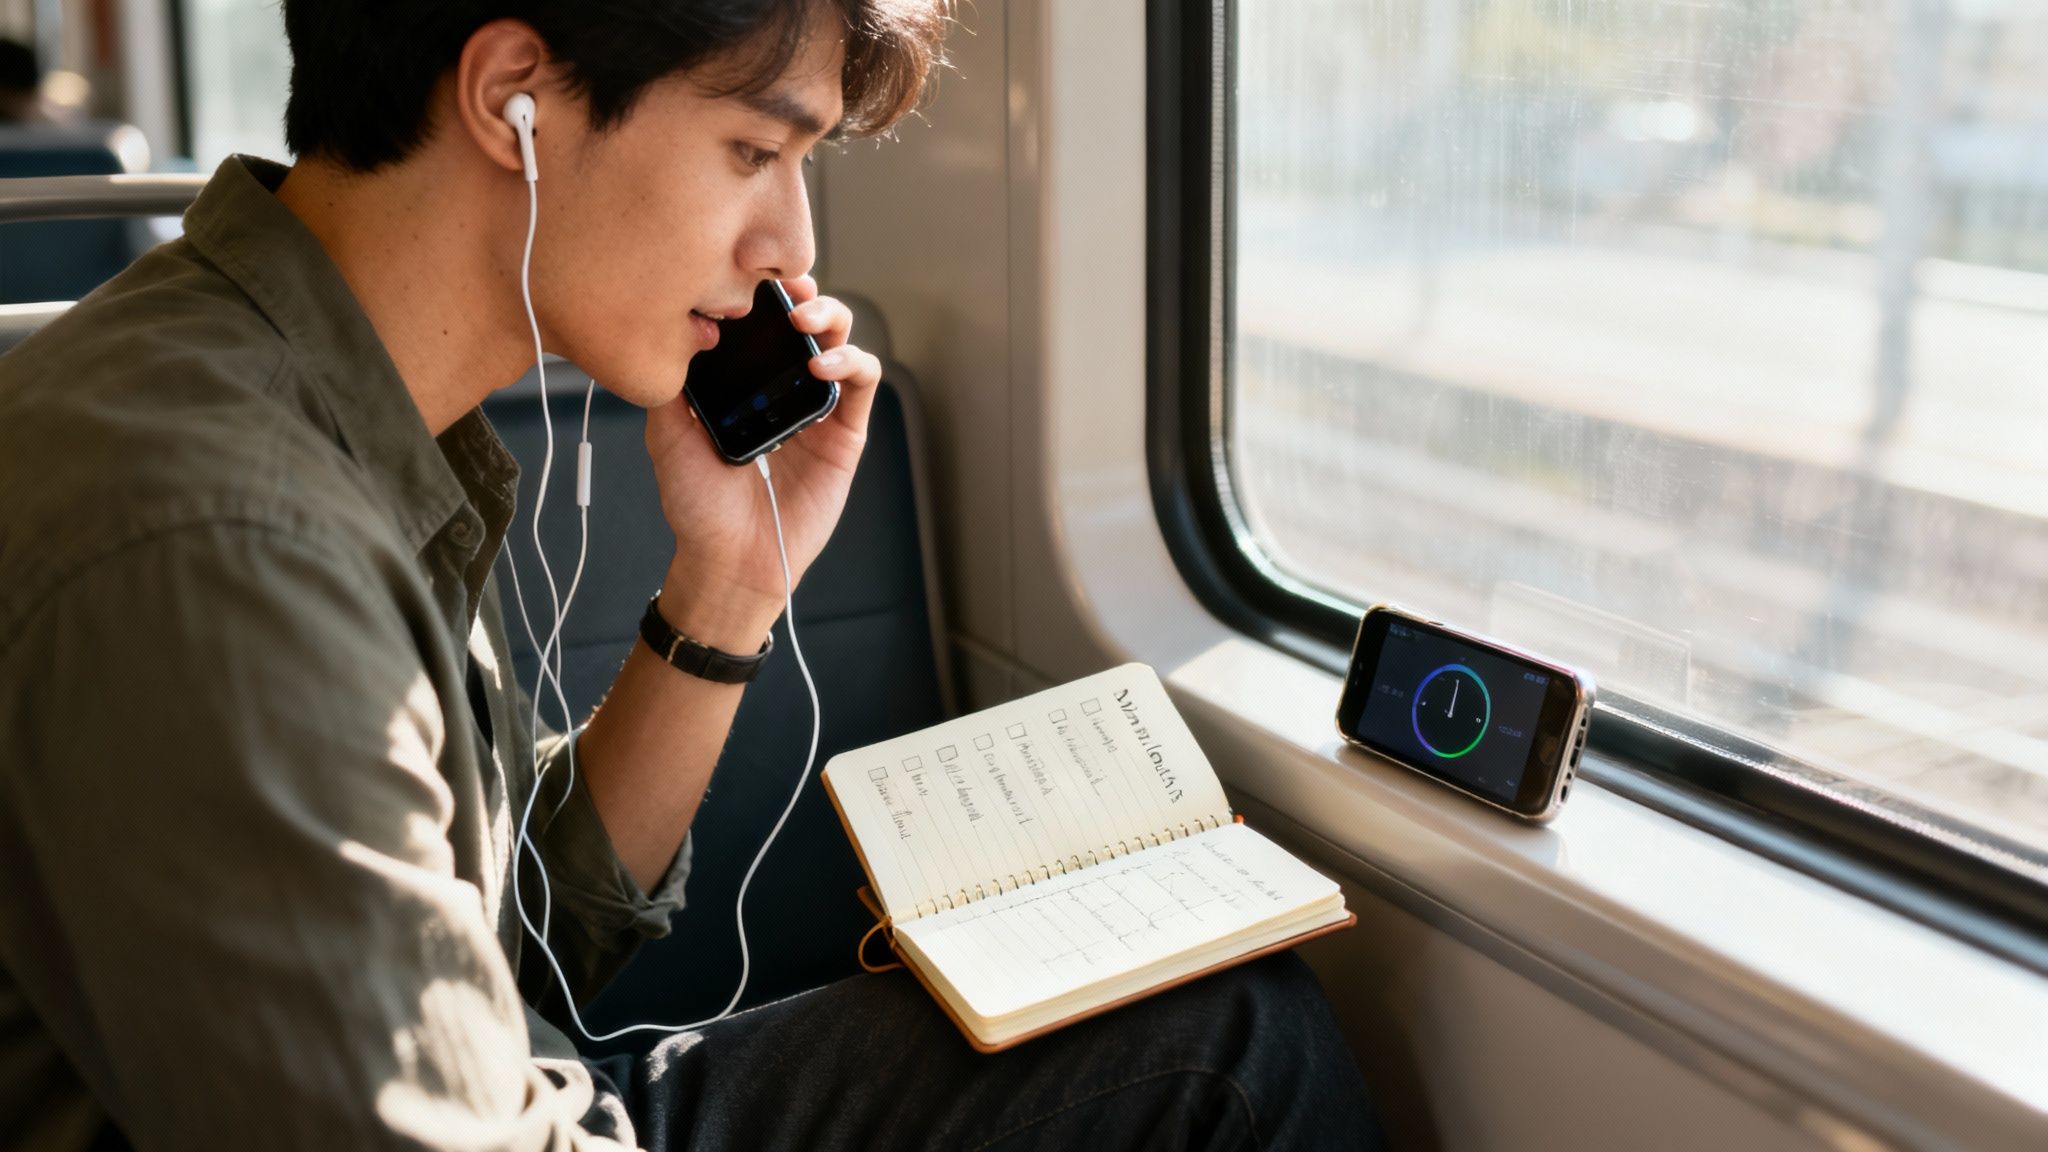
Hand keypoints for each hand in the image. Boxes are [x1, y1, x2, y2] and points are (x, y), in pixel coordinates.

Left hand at [643, 277, 882, 649]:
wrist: (730, 558)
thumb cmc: (698, 505)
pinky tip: (823, 365)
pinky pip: (863, 382)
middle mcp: (783, 386)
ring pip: (840, 339)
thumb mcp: (668, 434)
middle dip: (803, 292)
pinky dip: (851, 361)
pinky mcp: (846, 432)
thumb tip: (680, 326)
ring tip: (806, 322)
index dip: (762, 290)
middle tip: (789, 288)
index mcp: (744, 380)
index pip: (761, 320)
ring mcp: (818, 407)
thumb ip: (672, 383)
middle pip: (806, 318)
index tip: (749, 271)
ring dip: (830, 317)